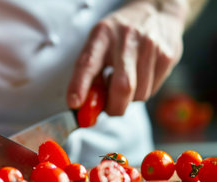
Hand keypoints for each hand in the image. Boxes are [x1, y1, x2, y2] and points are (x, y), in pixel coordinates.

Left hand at [67, 0, 187, 114]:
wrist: (156, 11)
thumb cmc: (120, 34)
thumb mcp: (99, 43)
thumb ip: (89, 72)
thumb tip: (82, 104)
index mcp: (102, 35)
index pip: (88, 63)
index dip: (79, 86)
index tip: (74, 104)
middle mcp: (127, 39)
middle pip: (122, 86)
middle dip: (113, 107)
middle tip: (107, 108)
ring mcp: (150, 47)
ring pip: (139, 94)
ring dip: (128, 99)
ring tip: (123, 82)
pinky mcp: (167, 56)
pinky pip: (152, 91)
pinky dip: (141, 92)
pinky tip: (138, 77)